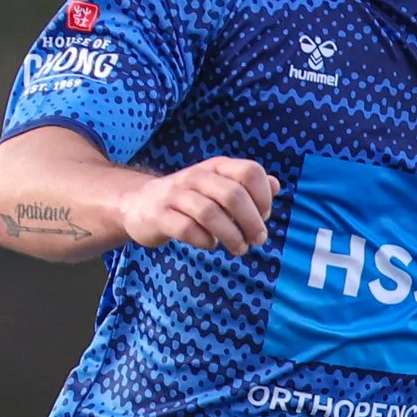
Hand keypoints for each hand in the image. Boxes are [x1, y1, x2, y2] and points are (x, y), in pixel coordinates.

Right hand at [116, 157, 275, 254]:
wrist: (139, 204)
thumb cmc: (189, 200)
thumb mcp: (219, 187)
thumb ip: (247, 187)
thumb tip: (276, 185)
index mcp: (216, 167)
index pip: (249, 172)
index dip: (263, 197)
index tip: (264, 216)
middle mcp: (196, 177)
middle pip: (232, 194)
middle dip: (251, 222)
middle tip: (257, 240)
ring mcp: (175, 196)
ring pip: (210, 213)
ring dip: (231, 235)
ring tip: (239, 249)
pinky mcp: (159, 216)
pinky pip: (186, 229)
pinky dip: (204, 241)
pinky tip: (211, 245)